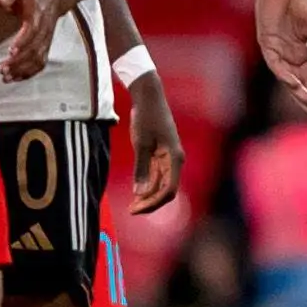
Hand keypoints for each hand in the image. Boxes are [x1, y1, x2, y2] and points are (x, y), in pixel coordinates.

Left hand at [0, 0, 56, 79]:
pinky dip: (29, 73)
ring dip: (22, 70)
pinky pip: (40, 64)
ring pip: (37, 59)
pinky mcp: (45, 48)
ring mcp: (46, 41)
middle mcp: (44, 30)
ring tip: (6, 77)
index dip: (23, 42)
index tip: (10, 51)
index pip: (32, 30)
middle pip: (34, 49)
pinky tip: (16, 78)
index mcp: (37, 15)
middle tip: (3, 70)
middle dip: (19, 61)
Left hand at [125, 76, 184, 211]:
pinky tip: (136, 192)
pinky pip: (157, 175)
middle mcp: (175, 160)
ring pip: (162, 184)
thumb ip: (141, 169)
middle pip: (166, 190)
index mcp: (174, 158)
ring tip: (132, 205)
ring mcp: (169, 158)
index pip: (168, 190)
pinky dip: (148, 185)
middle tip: (132, 210)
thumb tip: (139, 193)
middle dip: (150, 202)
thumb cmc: (146, 117)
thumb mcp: (141, 144)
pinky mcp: (162, 154)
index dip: (153, 203)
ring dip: (149, 196)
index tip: (136, 208)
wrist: (149, 97)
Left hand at [257, 0, 306, 113]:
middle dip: (305, 94)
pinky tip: (293, 82)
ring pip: (285, 75)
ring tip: (306, 100)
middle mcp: (287, 53)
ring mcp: (276, 49)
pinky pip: (274, 63)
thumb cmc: (301, 0)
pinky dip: (283, 73)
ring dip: (295, 88)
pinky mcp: (266, 42)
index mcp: (300, 50)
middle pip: (297, 79)